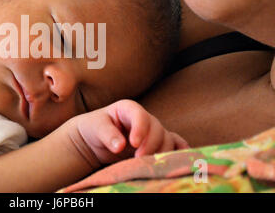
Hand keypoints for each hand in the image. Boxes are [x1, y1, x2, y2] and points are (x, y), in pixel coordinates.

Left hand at [67, 100, 188, 166]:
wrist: (95, 140)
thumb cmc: (94, 129)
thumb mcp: (96, 127)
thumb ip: (107, 134)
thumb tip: (120, 146)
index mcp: (129, 109)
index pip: (140, 115)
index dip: (140, 129)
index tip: (133, 144)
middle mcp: (145, 119)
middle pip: (157, 129)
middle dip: (150, 145)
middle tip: (138, 159)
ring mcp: (153, 131)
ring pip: (167, 140)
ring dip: (162, 153)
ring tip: (149, 165)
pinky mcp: (157, 144)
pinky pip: (175, 145)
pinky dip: (180, 152)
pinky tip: (180, 161)